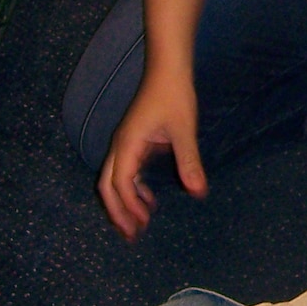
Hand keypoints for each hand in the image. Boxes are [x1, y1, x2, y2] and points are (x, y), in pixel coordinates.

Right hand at [97, 67, 206, 240]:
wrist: (167, 68)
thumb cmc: (174, 95)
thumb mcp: (184, 130)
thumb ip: (189, 161)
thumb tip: (198, 192)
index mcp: (127, 145)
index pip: (120, 185)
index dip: (128, 208)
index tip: (141, 226)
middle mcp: (120, 146)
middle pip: (108, 186)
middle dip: (118, 213)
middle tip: (132, 236)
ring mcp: (124, 142)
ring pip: (114, 179)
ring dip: (125, 202)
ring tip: (140, 224)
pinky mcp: (133, 139)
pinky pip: (125, 170)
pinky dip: (133, 188)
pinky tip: (149, 199)